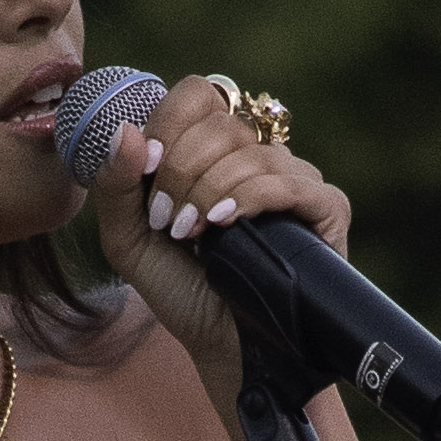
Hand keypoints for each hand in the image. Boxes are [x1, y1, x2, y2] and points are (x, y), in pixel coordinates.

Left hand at [84, 78, 355, 404]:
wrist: (223, 347)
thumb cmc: (181, 292)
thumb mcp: (128, 240)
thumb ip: (115, 186)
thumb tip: (128, 131)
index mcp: (214, 150)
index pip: (197, 94)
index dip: (168, 123)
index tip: (147, 170)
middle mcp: (259, 154)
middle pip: (220, 122)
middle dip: (182, 170)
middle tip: (168, 220)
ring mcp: (295, 178)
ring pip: (250, 153)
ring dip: (208, 192)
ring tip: (191, 235)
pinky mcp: (326, 207)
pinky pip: (287, 181)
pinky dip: (248, 198)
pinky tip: (224, 225)